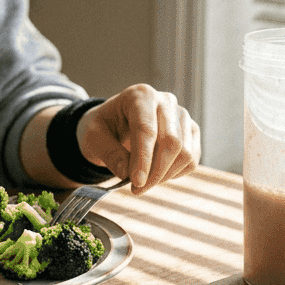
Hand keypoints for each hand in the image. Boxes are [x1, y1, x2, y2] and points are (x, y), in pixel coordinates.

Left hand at [76, 84, 200, 194]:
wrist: (115, 124)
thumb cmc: (103, 127)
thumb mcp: (93, 137)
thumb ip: (109, 153)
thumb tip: (127, 173)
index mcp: (140, 95)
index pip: (146, 129)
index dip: (143, 159)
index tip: (136, 183)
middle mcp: (165, 101)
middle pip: (171, 142)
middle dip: (155, 172)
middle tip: (136, 189)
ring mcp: (182, 115)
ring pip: (184, 153)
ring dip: (164, 176)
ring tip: (143, 182)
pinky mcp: (190, 131)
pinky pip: (191, 159)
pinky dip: (175, 174)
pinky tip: (156, 175)